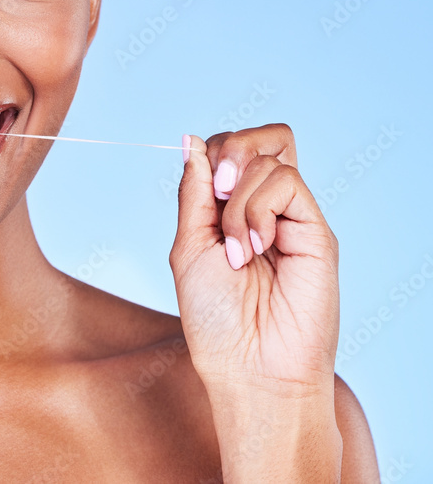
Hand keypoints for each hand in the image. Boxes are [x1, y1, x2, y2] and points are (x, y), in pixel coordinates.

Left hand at [171, 124, 338, 394]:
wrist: (247, 366)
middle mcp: (267, 208)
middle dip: (230, 151)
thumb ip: (194, 192)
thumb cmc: (215, 318)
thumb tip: (191, 141)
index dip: (212, 153)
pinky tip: (256, 248)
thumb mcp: (189, 244)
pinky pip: (288, 183)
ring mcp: (294, 218)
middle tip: (216, 193)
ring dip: (237, 201)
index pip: (231, 147)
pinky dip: (258, 210)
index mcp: (233, 210)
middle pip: (262, 138)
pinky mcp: (316, 231)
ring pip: (269, 159)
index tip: (202, 189)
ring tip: (237, 249)